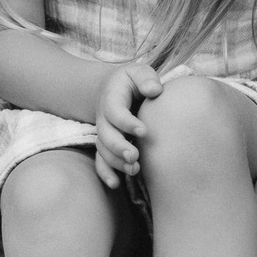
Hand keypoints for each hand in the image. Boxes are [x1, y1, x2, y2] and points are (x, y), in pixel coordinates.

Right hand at [91, 62, 162, 188]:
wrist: (113, 89)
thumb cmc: (132, 81)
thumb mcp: (138, 72)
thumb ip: (146, 78)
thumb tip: (155, 90)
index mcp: (112, 99)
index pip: (115, 111)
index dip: (126, 122)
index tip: (143, 131)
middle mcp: (104, 118)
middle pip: (105, 135)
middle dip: (119, 147)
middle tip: (134, 157)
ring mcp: (104, 133)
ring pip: (103, 150)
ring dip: (115, 162)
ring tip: (134, 170)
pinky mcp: (106, 145)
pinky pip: (101, 161)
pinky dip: (105, 173)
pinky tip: (116, 184)